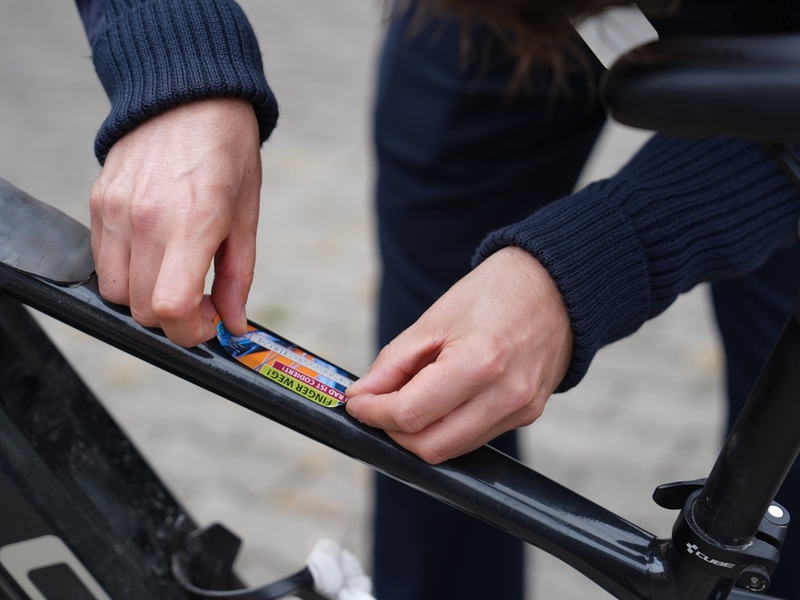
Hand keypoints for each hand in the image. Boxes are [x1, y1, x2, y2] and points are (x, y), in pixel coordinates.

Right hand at [90, 98, 261, 345]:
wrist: (190, 97)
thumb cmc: (228, 154)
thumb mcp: (246, 217)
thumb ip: (237, 278)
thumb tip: (233, 325)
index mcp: (192, 224)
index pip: (170, 307)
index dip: (190, 331)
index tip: (208, 320)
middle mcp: (146, 221)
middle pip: (141, 309)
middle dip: (173, 317)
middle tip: (199, 296)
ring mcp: (116, 211)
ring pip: (114, 292)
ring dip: (144, 296)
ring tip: (174, 272)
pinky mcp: (98, 202)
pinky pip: (101, 260)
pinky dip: (126, 269)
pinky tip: (154, 250)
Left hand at [345, 247, 572, 463]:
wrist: (556, 287)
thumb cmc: (494, 293)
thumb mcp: (435, 319)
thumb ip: (393, 363)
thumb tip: (361, 397)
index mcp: (478, 363)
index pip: (411, 415)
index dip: (373, 414)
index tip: (356, 403)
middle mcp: (504, 396)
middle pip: (430, 447)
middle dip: (392, 432)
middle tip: (376, 406)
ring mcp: (520, 411)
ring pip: (451, 450)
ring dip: (418, 433)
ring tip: (407, 397)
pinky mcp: (527, 415)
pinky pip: (474, 438)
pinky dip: (446, 427)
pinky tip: (438, 399)